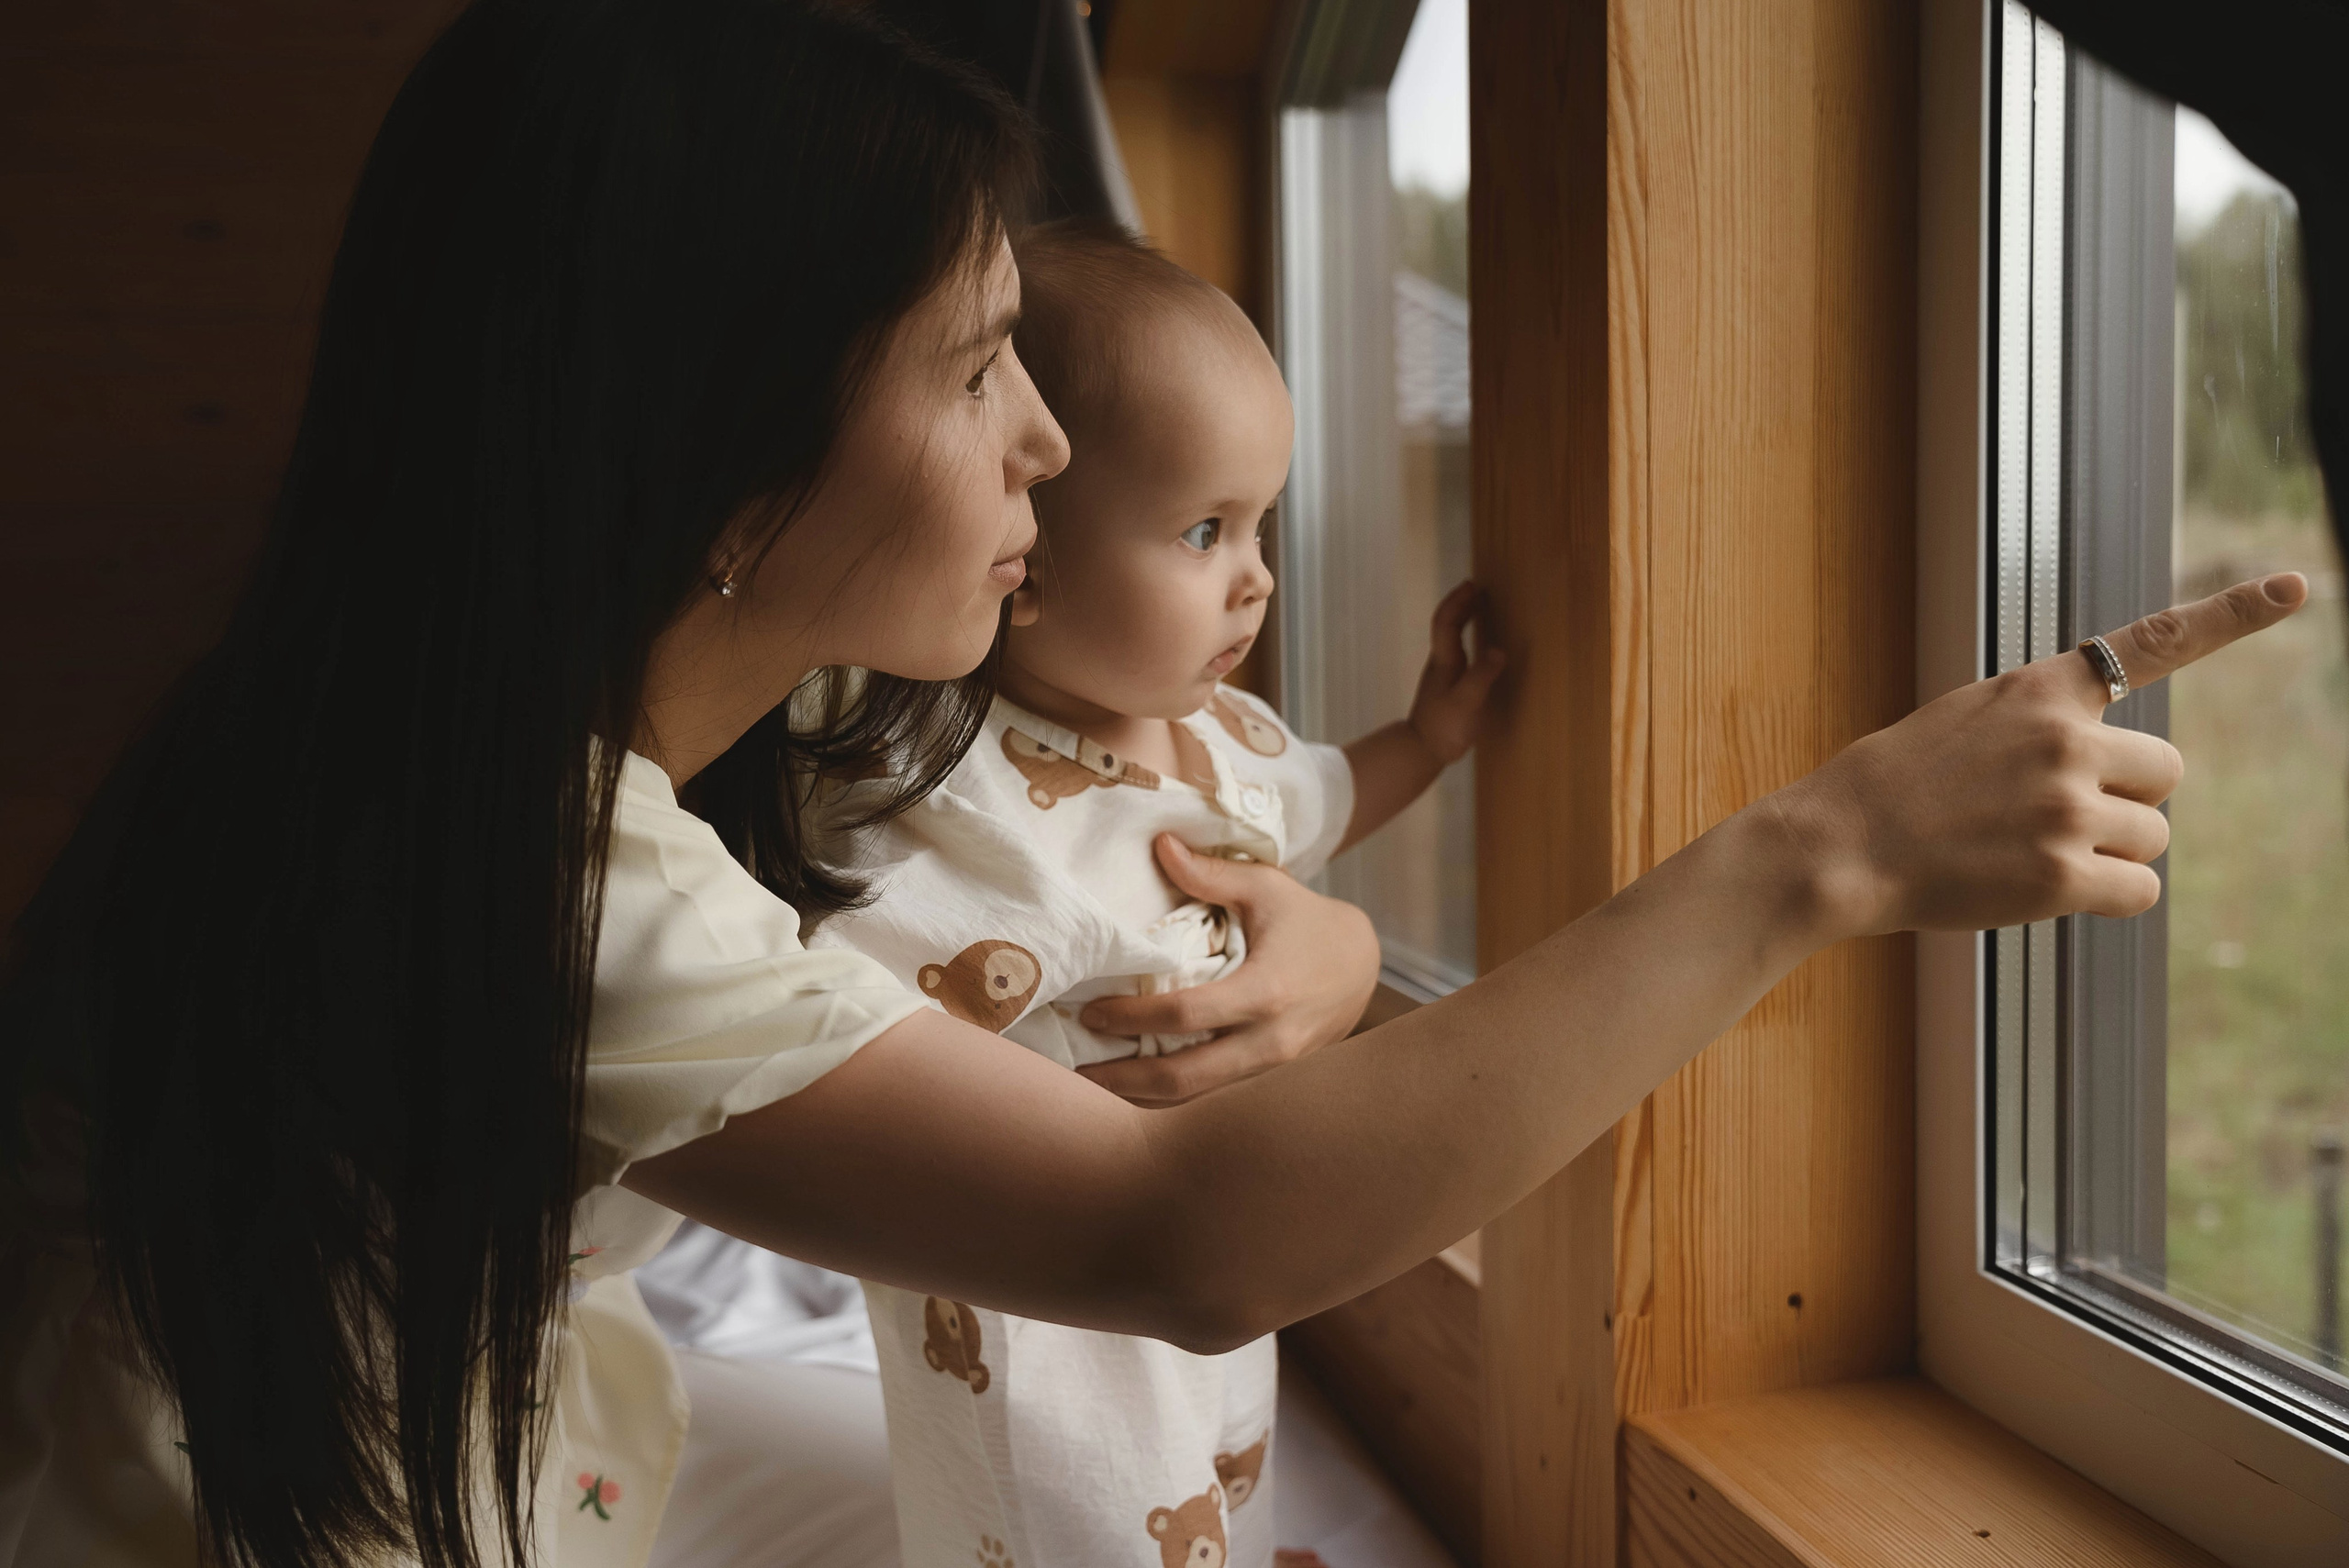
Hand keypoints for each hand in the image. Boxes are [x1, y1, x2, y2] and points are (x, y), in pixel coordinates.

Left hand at [1075, 836, 1379, 1106]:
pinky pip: (1214, 1101)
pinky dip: (1172, 1099)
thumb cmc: (1308, 921)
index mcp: (1266, 991)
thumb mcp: (1267, 888)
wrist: (1363, 966)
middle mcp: (1271, 1042)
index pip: (1185, 1015)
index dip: (1131, 1018)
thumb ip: (1211, 874)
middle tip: (1077, 1071)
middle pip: (1185, 1079)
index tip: (1091, 1012)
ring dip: (1143, 1098)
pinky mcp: (1272, 1082)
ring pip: (1198, 1101)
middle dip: (1125, 1080)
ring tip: (1096, 1084)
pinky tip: (1135, 1088)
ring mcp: (1274, 1070)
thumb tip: (1160, 844)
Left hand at [1407, 581, 1507, 764]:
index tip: (1473, 585)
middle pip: (1447, 624)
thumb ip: (1482, 676)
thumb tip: (1498, 650)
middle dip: (1461, 603)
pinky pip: (1457, 650)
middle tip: (1478, 589)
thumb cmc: (1445, 727)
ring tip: (1480, 606)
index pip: (1447, 622)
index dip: (1458, 602)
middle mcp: (1441, 662)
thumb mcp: (1467, 702)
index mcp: (1445, 661)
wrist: (1422, 750)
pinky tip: (1479, 644)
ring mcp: (1442, 673)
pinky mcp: (1446, 685)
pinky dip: (1467, 637)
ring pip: (1450, 636)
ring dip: (1463, 617)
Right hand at [1771, 574, 2306, 938]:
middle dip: (2129, 801)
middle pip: (2167, 775)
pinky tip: (2048, 890)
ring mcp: (2064, 811)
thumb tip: (2118, 775)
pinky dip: (2107, 897)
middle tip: (2059, 816)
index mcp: (2042, 692)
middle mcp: (2065, 743)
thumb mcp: (1969, 719)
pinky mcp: (2059, 878)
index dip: (2232, 614)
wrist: (1840, 845)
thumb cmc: (1897, 785)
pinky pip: (2138, 891)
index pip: (2153, 641)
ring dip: (2110, 853)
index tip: (2297, 587)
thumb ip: (2046, 723)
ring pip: (2151, 838)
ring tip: (2032, 853)